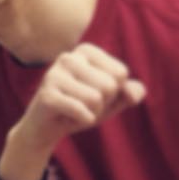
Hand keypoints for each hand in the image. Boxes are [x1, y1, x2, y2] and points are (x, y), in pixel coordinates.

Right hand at [0, 43, 145, 179]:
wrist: (46, 129)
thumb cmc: (81, 108)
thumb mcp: (112, 100)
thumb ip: (131, 92)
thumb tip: (132, 93)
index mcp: (85, 51)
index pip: (120, 73)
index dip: (114, 92)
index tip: (93, 94)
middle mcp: (68, 57)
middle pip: (110, 85)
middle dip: (102, 103)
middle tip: (82, 105)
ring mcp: (54, 75)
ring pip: (96, 99)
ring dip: (91, 113)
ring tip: (74, 110)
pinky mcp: (46, 96)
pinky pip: (82, 111)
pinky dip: (82, 120)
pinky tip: (67, 118)